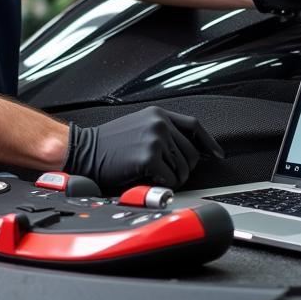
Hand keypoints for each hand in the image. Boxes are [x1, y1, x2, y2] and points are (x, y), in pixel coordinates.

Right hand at [64, 106, 224, 191]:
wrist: (84, 151)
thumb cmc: (107, 144)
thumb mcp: (138, 126)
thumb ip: (162, 132)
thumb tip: (186, 149)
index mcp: (158, 114)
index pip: (194, 126)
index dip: (208, 142)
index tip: (216, 153)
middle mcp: (160, 124)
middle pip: (192, 153)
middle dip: (184, 169)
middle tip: (168, 174)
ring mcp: (156, 139)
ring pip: (183, 169)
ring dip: (172, 178)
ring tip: (153, 175)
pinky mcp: (149, 157)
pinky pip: (170, 180)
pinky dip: (161, 185)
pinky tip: (146, 179)